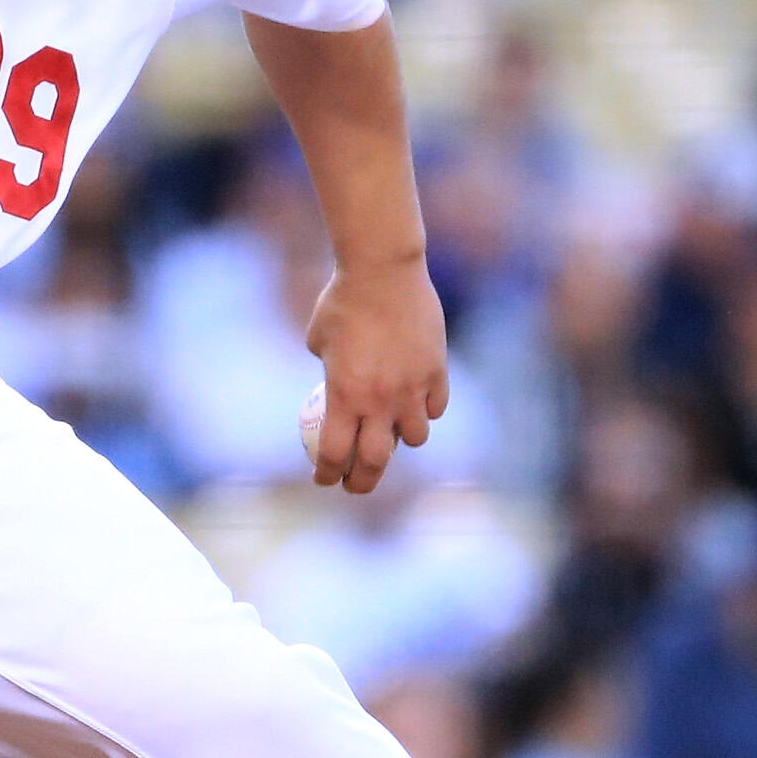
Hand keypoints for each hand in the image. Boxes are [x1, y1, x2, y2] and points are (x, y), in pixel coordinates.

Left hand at [303, 255, 449, 494]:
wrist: (384, 272)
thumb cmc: (341, 301)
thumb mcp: (318, 341)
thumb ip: (329, 372)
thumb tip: (333, 387)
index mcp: (345, 395)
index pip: (335, 453)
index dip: (327, 474)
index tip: (322, 481)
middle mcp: (381, 400)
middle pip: (376, 461)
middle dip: (363, 481)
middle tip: (355, 486)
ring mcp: (413, 388)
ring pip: (414, 438)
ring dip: (399, 442)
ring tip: (388, 435)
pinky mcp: (438, 372)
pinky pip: (435, 407)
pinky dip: (425, 412)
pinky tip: (416, 406)